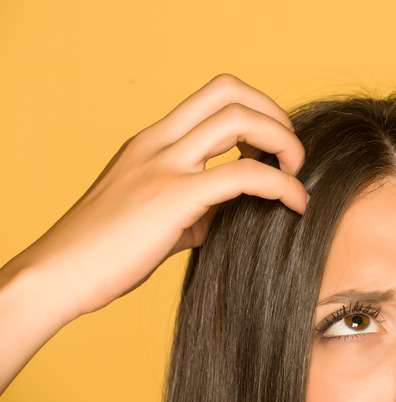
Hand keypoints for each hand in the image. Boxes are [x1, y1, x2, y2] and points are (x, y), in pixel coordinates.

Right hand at [12, 74, 307, 315]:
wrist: (58, 275)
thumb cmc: (104, 251)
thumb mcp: (155, 214)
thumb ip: (196, 206)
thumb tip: (235, 213)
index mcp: (152, 142)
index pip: (214, 95)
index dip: (255, 111)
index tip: (271, 148)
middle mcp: (158, 142)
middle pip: (229, 90)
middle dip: (274, 114)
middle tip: (290, 154)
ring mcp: (164, 165)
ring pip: (238, 119)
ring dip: (283, 140)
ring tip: (296, 174)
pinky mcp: (173, 197)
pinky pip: (244, 174)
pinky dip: (282, 185)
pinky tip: (296, 205)